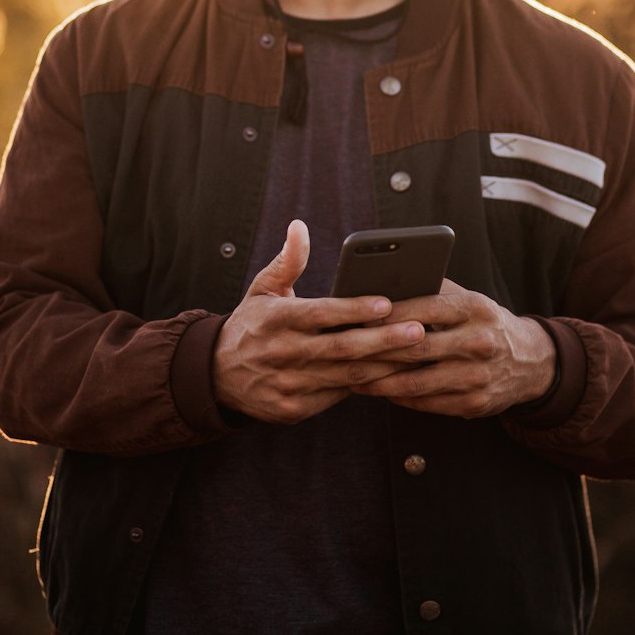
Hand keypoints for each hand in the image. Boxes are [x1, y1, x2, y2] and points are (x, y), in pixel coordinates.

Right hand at [213, 220, 427, 423]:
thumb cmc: (252, 324)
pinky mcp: (293, 409)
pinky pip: (336, 397)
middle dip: (383, 340)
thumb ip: (288, 260)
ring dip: (383, 365)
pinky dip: (364, 386)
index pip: (320, 313)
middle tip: (418, 330)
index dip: (353, 309)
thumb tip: (299, 226)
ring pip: (345, 376)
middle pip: (341, 348)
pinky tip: (391, 375)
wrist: (215, 375)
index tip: (386, 302)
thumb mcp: (262, 288)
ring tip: (416, 354)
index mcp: (275, 319)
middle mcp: (282, 353)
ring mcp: (287, 384)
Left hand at [351, 278, 556, 417]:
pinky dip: (399, 398)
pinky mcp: (475, 403)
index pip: (424, 307)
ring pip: (417, 381)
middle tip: (343, 350)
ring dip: (380, 381)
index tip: (356, 315)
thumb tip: (384, 284)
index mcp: (474, 308)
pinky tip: (378, 391)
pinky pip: (428, 403)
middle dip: (376, 350)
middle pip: (417, 347)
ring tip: (352, 377)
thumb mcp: (469, 299)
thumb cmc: (484, 323)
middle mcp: (479, 342)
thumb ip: (433, 291)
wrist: (531, 362)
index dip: (388, 313)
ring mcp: (478, 376)